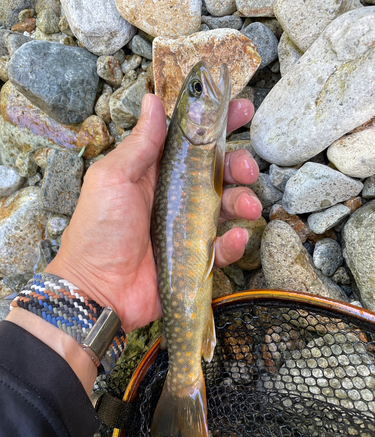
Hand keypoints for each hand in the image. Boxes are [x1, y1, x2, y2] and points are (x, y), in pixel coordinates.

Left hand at [46, 94, 261, 331]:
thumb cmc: (99, 230)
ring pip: (226, 206)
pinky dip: (234, 242)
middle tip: (246, 169)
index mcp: (155, 172)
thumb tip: (153, 101)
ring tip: (249, 206)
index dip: (216, 123)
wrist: (98, 289)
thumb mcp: (112, 179)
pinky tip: (236, 238)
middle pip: (216, 172)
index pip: (190, 141)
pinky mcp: (195, 256)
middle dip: (238, 165)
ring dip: (244, 201)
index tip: (242, 109)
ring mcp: (187, 227)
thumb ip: (139, 144)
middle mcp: (175, 195)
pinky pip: (222, 246)